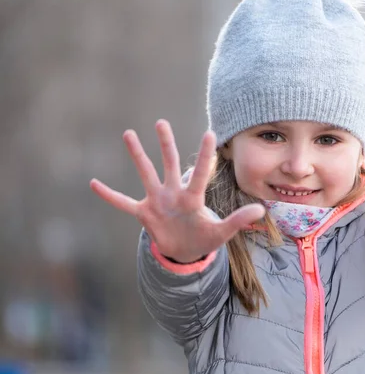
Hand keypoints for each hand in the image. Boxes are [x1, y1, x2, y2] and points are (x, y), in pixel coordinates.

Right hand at [90, 120, 264, 262]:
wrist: (186, 251)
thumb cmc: (204, 239)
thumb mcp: (222, 233)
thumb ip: (238, 221)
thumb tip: (261, 211)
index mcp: (193, 198)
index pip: (201, 173)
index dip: (205, 156)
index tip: (209, 132)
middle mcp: (174, 194)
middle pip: (169, 164)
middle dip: (166, 144)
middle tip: (161, 122)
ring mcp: (157, 202)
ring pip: (146, 174)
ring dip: (138, 156)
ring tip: (129, 134)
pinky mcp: (144, 214)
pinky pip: (124, 203)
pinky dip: (110, 196)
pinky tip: (93, 183)